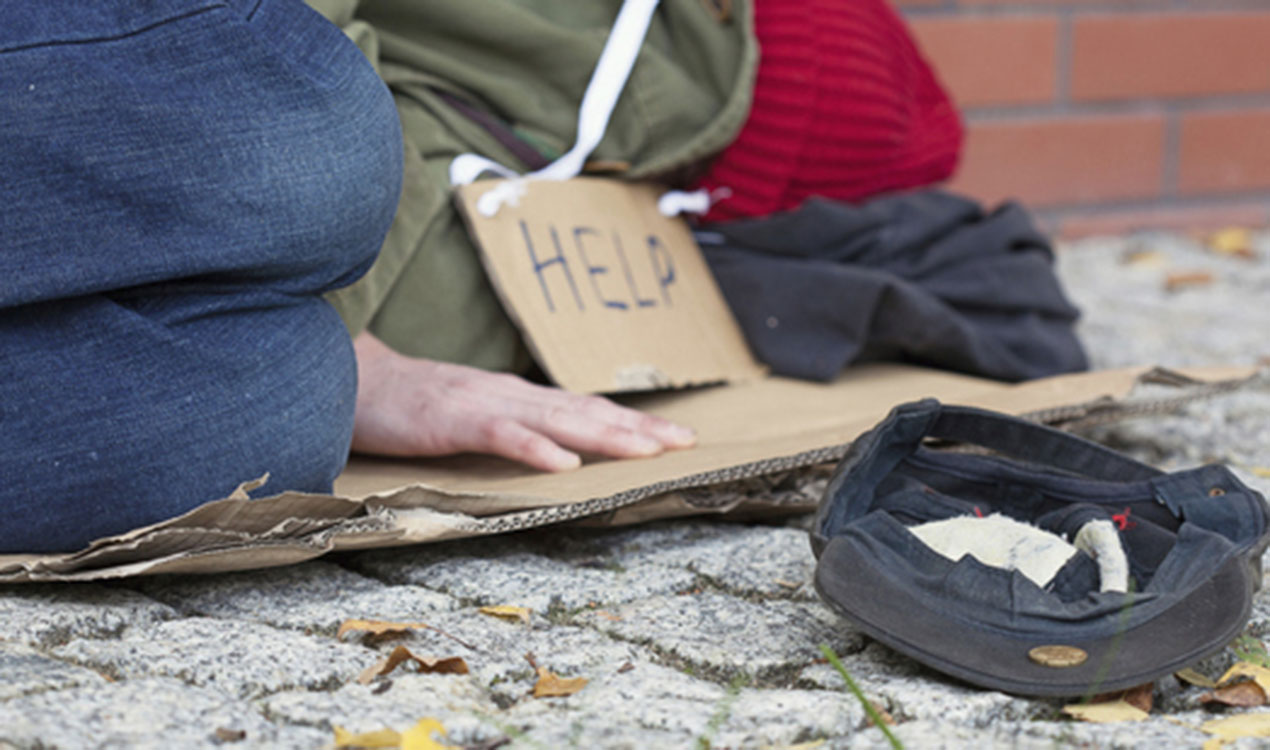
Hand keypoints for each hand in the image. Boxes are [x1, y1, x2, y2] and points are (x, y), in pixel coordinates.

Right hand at [350, 332, 696, 470]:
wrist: (350, 379)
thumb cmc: (411, 405)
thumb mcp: (472, 415)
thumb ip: (512, 428)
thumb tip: (556, 450)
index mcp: (517, 398)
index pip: (585, 409)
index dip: (633, 422)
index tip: (677, 436)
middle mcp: (510, 395)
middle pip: (585, 412)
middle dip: (638, 428)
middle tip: (685, 441)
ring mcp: (482, 405)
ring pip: (555, 420)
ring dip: (604, 436)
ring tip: (647, 451)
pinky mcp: (451, 420)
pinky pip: (500, 434)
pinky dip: (534, 448)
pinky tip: (563, 464)